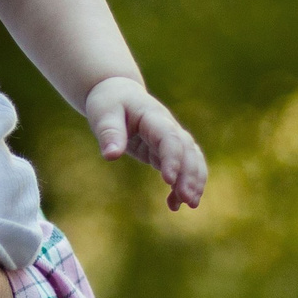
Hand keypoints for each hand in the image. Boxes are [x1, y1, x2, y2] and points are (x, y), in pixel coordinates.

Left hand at [86, 75, 206, 209]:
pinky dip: (183, 184)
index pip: (169, 137)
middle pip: (187, 150)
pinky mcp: (167, 150)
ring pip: (192, 159)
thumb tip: (111, 156)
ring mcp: (171, 138)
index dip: (172, 158)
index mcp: (153, 116)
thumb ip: (109, 133)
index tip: (168, 180)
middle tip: (188, 200)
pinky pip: (183, 167)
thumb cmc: (110, 101)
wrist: (118, 92)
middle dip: (190, 175)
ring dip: (194, 181)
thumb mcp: (104, 113)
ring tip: (189, 204)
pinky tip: (174, 204)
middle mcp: (168, 127)